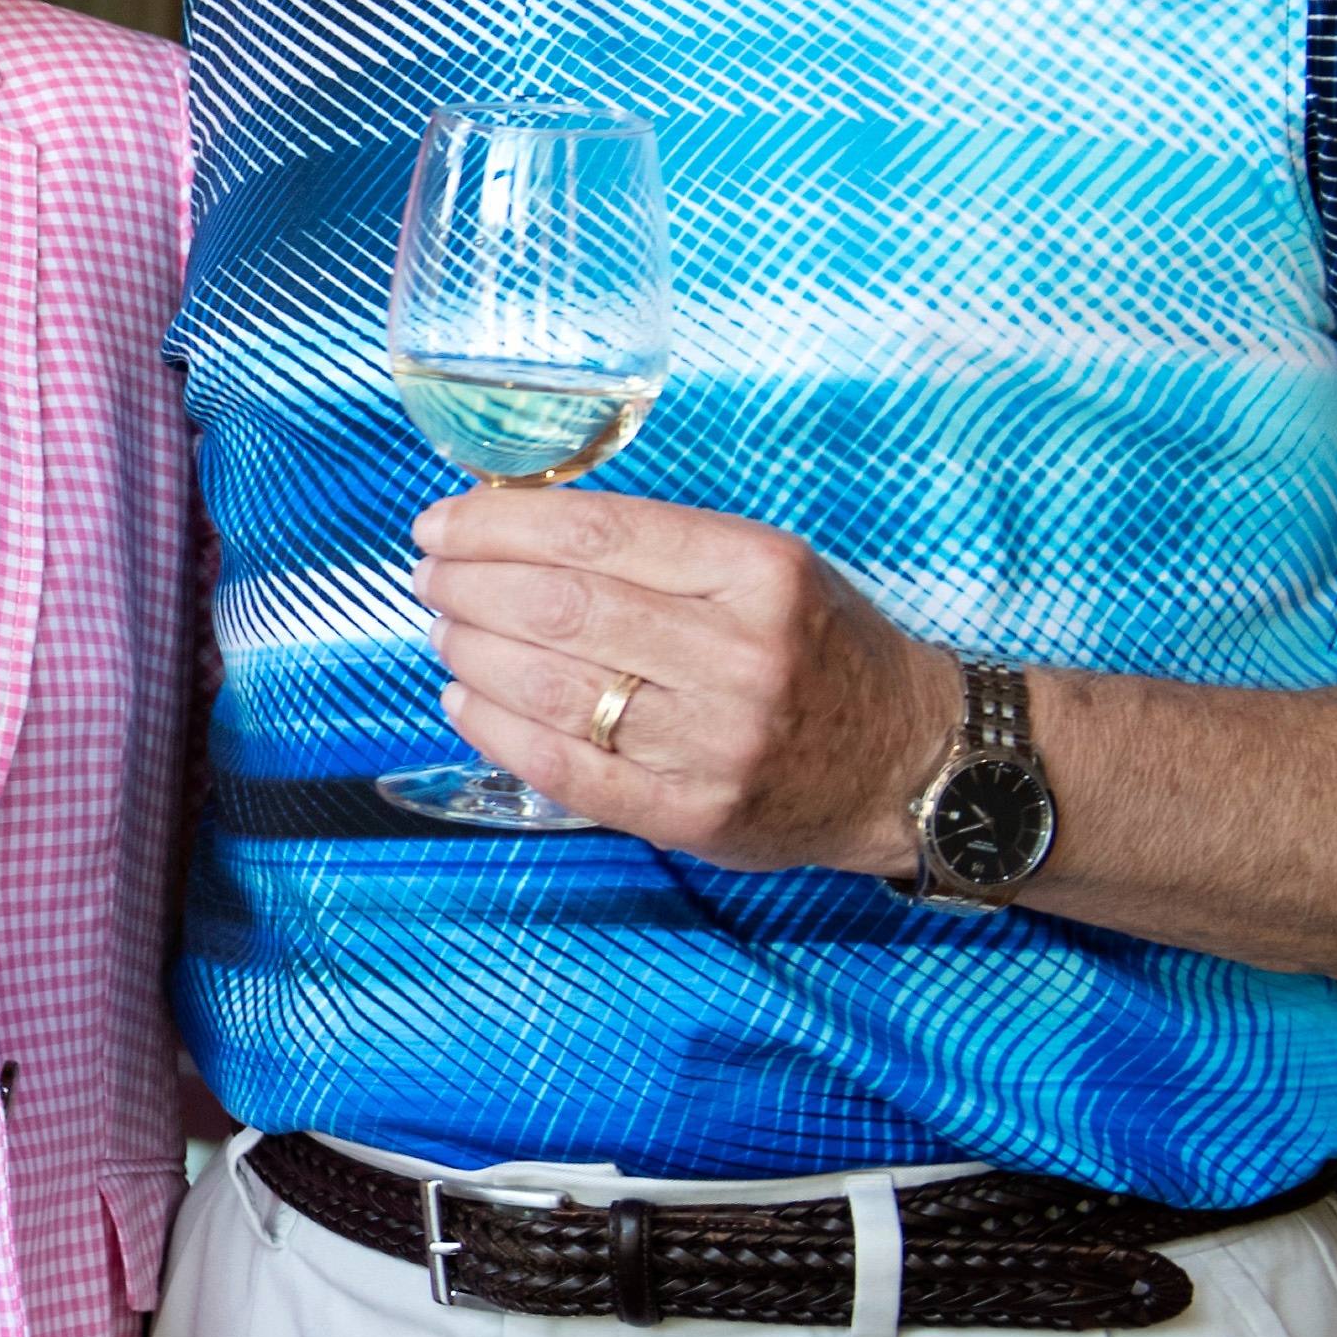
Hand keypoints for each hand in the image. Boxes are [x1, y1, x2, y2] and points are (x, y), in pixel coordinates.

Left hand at [413, 482, 953, 869]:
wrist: (906, 762)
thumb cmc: (821, 650)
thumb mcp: (767, 565)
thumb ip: (657, 548)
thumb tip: (516, 528)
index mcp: (759, 571)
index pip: (596, 534)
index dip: (498, 525)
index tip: (443, 522)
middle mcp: (742, 653)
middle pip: (563, 607)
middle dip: (470, 584)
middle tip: (430, 574)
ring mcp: (717, 742)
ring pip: (555, 687)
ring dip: (474, 652)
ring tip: (445, 629)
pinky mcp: (694, 814)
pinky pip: (568, 770)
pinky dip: (499, 730)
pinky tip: (466, 699)